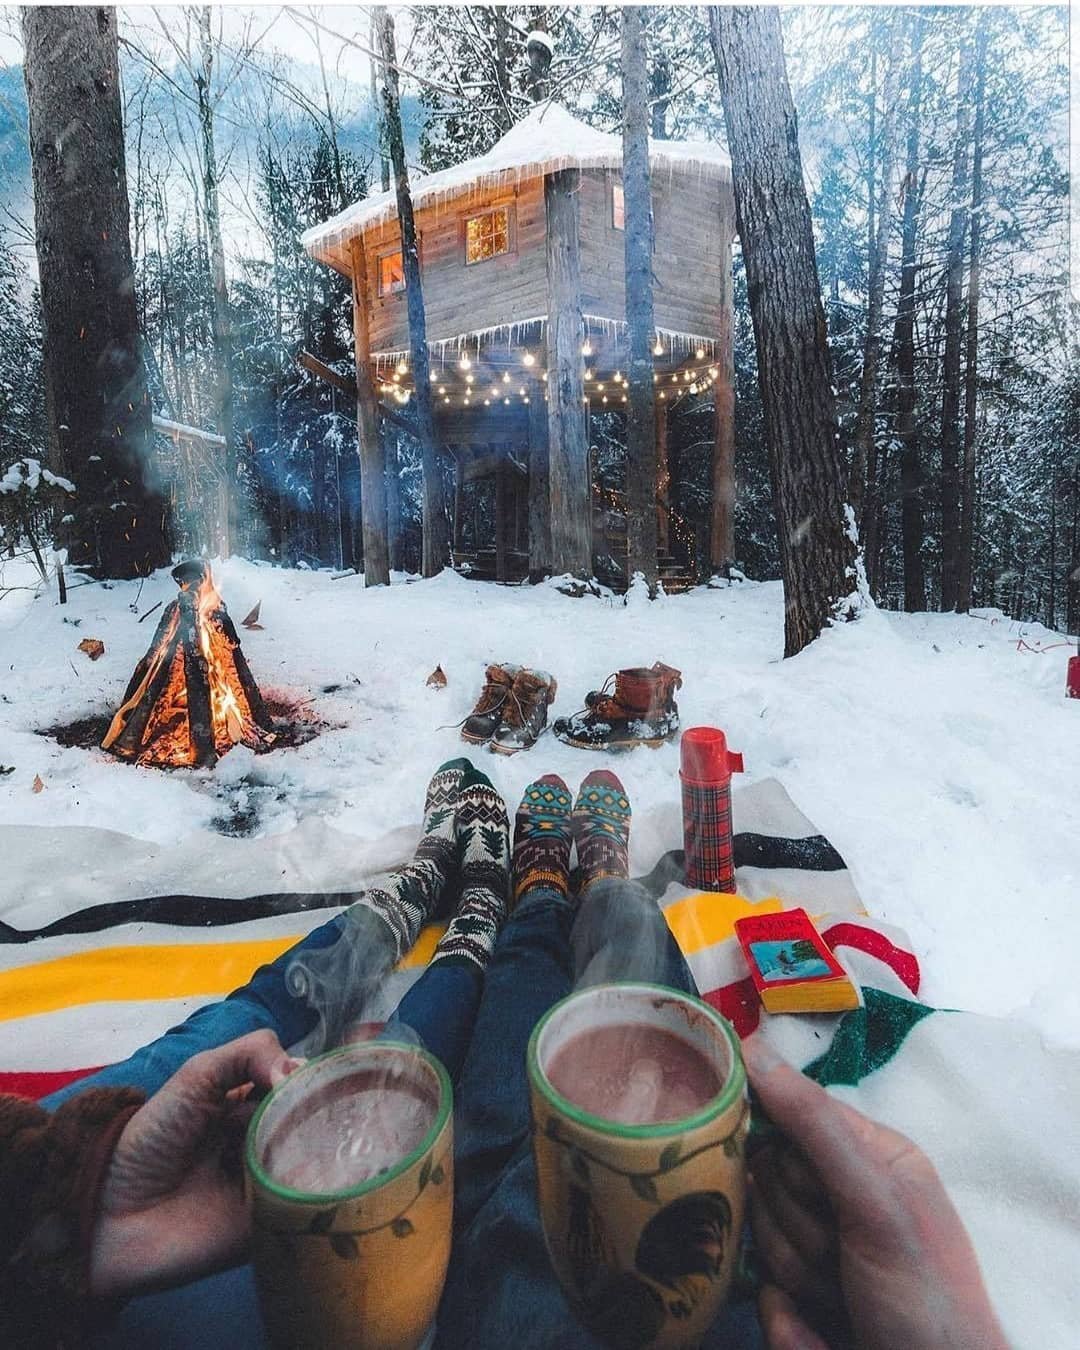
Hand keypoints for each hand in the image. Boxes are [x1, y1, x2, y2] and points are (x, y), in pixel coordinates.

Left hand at [89, 1030, 300, 1297]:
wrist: (115, 1214)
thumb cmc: (151, 1139)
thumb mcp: (196, 1077)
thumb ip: (249, 1054)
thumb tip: (299, 1069)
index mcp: (252, 1104)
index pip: (300, 1084)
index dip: (312, 1078)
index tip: (324, 1077)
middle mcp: (268, 1139)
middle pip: (315, 1118)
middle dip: (318, 1111)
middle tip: (311, 1113)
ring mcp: (273, 1181)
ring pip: (319, 1156)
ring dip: (318, 1146)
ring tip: (306, 1142)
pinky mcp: (274, 1221)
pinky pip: (309, 1200)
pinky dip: (313, 1183)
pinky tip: (306, 1172)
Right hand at [742, 1035, 1007, 1349]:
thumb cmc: (924, 1296)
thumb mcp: (877, 1203)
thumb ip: (816, 1126)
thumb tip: (752, 1048)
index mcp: (870, 1155)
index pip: (793, 1112)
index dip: (777, 1135)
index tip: (766, 1152)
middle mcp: (841, 1192)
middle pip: (768, 1175)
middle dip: (798, 1221)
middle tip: (843, 1251)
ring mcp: (816, 1245)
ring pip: (759, 1231)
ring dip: (797, 1270)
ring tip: (844, 1296)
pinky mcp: (796, 1295)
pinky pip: (759, 1286)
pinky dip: (788, 1315)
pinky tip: (825, 1325)